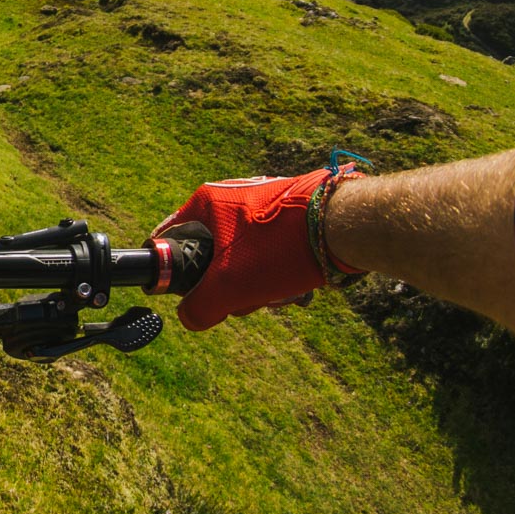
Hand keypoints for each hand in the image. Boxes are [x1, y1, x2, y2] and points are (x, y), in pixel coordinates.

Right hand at [151, 165, 363, 330]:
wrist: (343, 226)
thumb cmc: (279, 248)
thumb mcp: (230, 286)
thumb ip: (200, 306)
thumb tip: (190, 317)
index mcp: (207, 201)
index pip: (171, 236)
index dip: (174, 268)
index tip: (188, 291)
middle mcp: (232, 196)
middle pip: (211, 252)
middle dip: (226, 284)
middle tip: (243, 298)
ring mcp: (262, 203)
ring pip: (242, 255)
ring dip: (254, 282)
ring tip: (275, 293)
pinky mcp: (289, 214)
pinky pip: (268, 249)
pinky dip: (275, 270)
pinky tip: (292, 284)